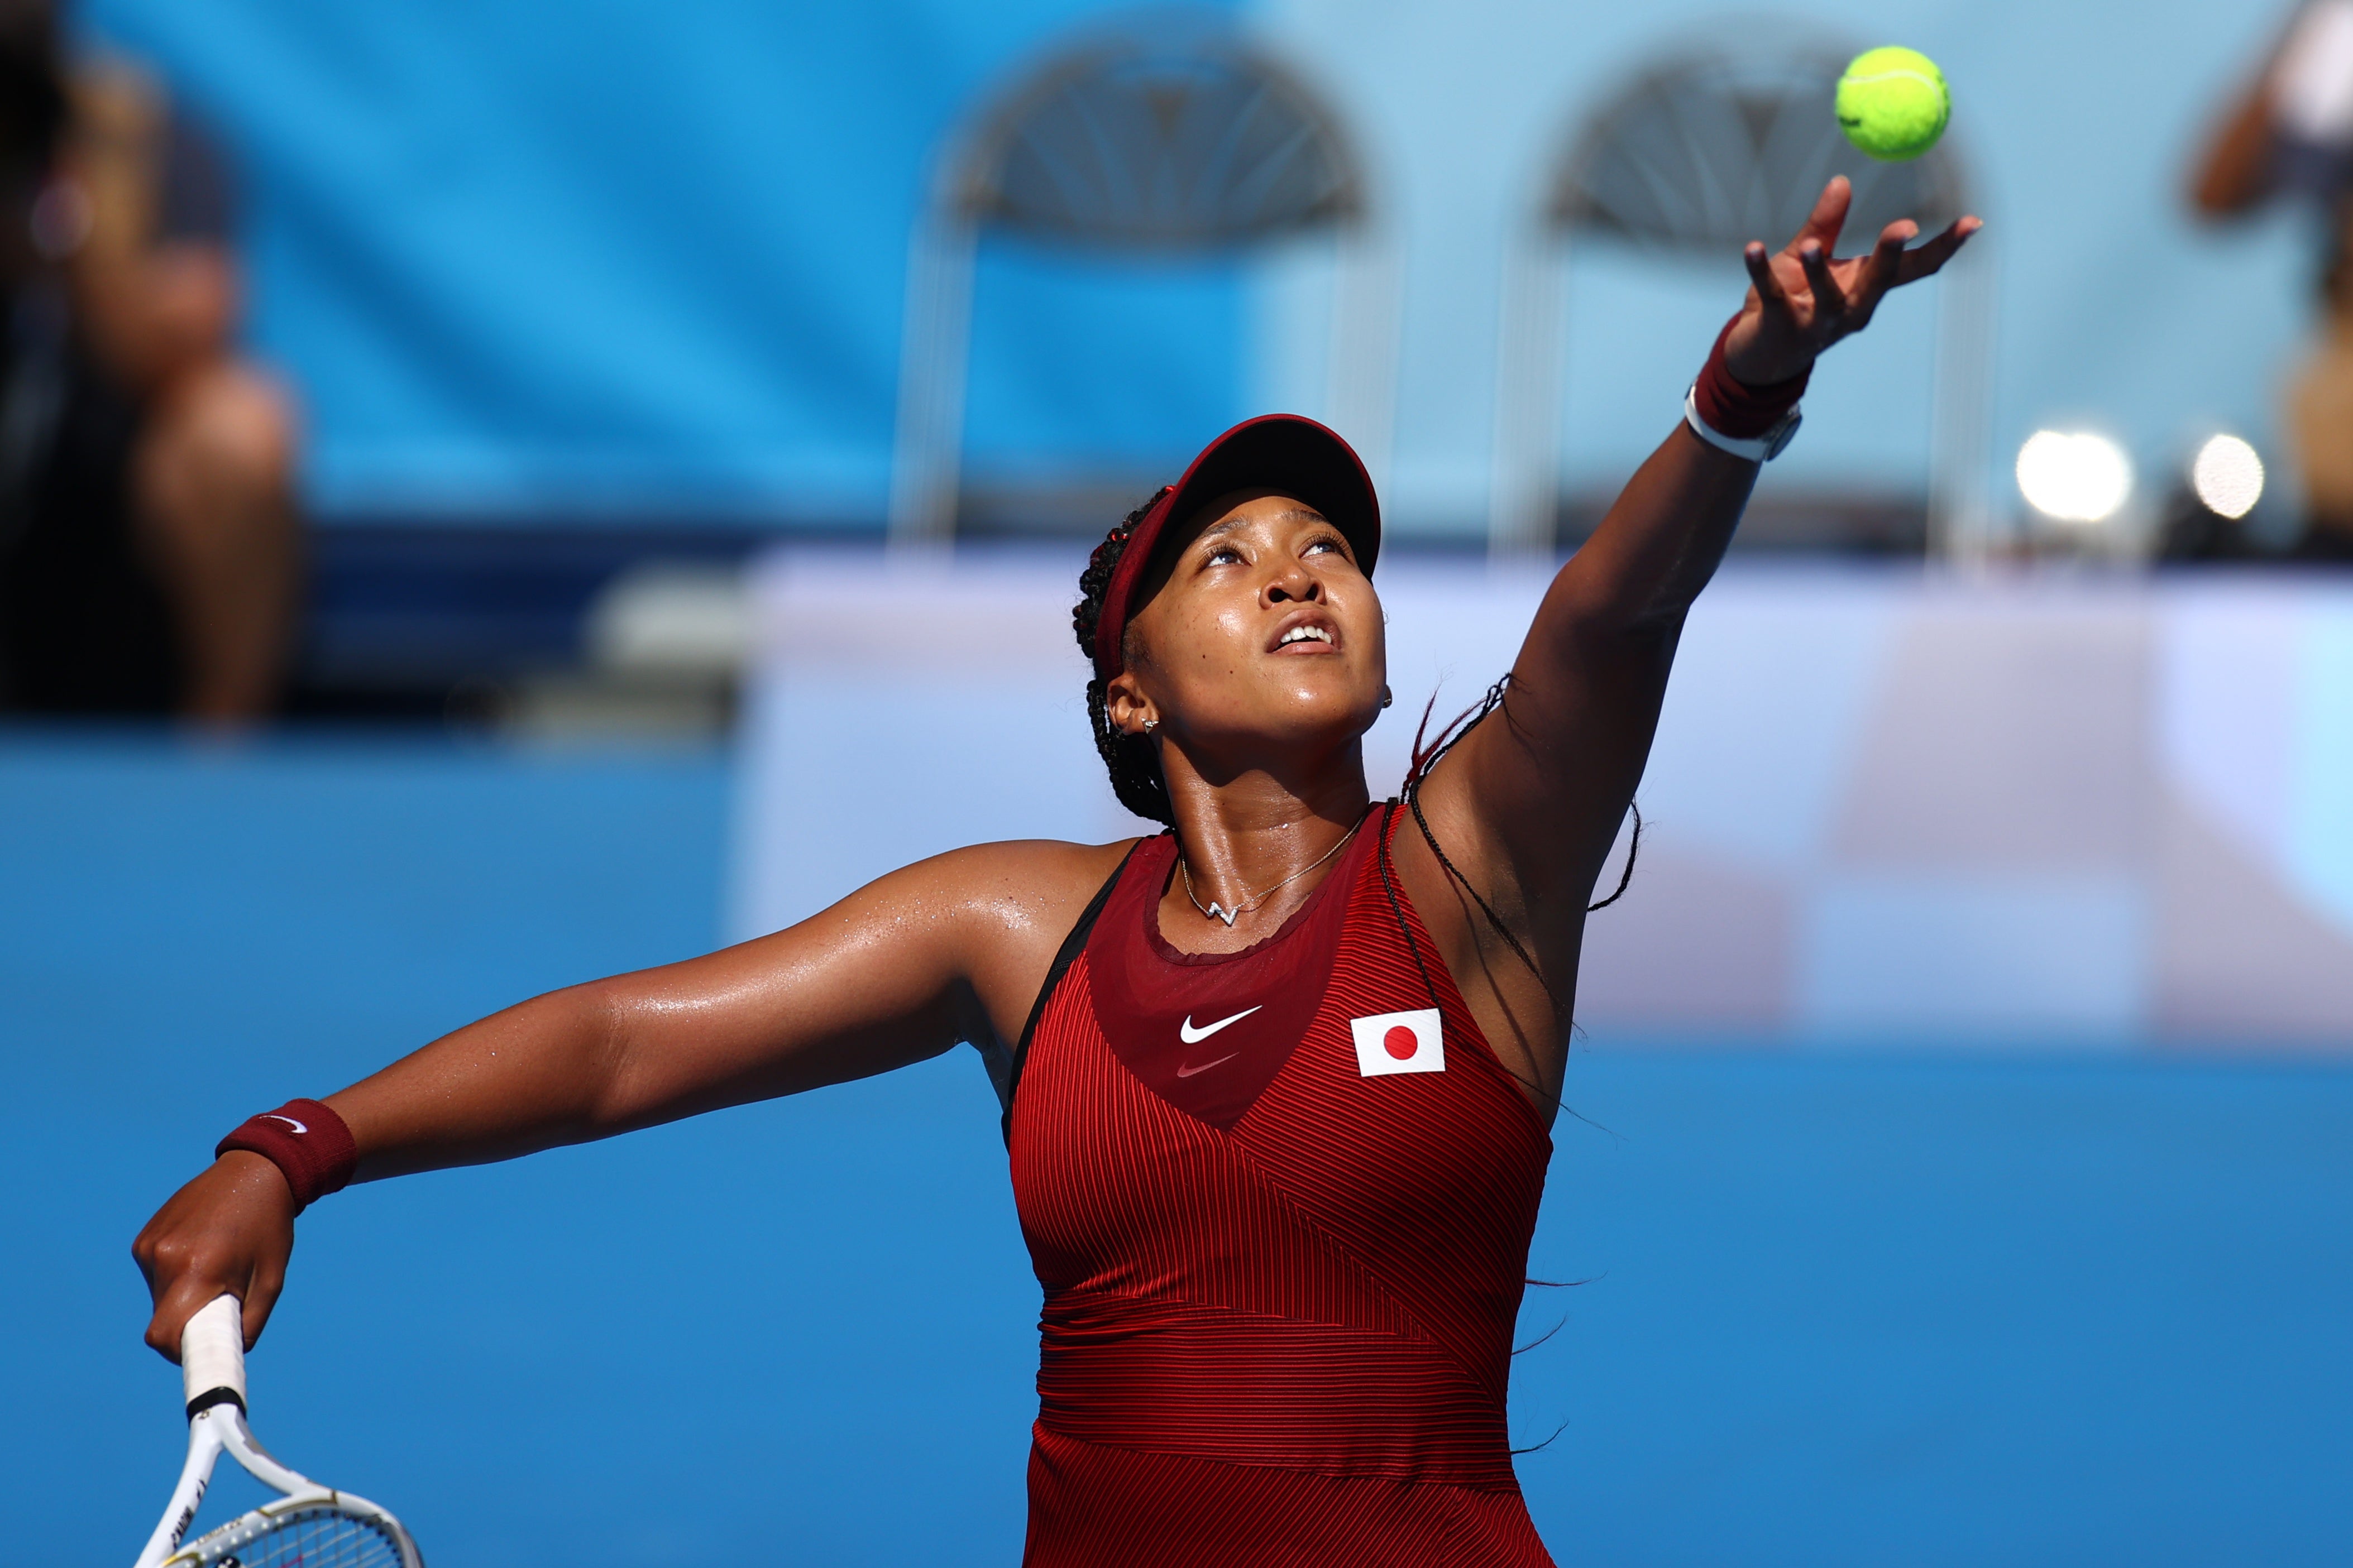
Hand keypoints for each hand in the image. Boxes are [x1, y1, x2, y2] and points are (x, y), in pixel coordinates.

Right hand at [131, 1151, 295, 1360]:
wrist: (255, 1171)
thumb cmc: (270, 1228)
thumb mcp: (271, 1280)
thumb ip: (249, 1324)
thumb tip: (229, 1353)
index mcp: (197, 1271)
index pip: (164, 1335)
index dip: (180, 1352)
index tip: (202, 1350)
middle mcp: (164, 1258)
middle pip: (163, 1318)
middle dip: (189, 1322)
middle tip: (222, 1303)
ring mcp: (150, 1245)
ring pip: (159, 1296)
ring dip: (183, 1296)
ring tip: (217, 1266)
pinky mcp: (144, 1237)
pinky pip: (155, 1274)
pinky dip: (176, 1275)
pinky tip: (203, 1250)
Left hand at [1724, 175, 1981, 385]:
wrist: (1758, 357)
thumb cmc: (1791, 300)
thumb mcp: (1807, 257)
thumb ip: (1825, 224)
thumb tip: (1842, 181)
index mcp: (1867, 287)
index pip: (1914, 268)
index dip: (1945, 247)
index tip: (1974, 222)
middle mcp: (1852, 309)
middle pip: (1881, 283)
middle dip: (1893, 255)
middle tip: (1905, 227)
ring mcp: (1819, 323)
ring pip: (1829, 299)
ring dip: (1821, 272)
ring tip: (1813, 247)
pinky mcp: (1781, 328)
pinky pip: (1772, 296)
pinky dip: (1761, 271)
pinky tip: (1752, 248)